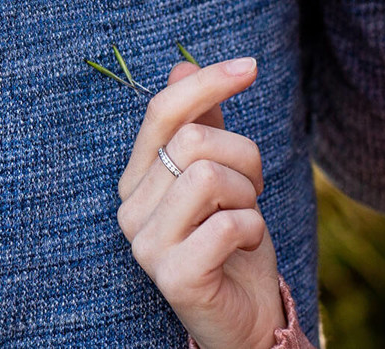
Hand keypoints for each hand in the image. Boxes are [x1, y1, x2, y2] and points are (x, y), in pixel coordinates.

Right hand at [118, 57, 284, 348]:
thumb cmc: (232, 244)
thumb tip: (181, 65)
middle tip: (252, 189)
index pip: (163, 112)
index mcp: (138, 178)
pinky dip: (253, 228)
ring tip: (245, 217)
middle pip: (194, 140)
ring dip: (247, 195)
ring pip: (209, 176)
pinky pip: (227, 224)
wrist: (246, 318)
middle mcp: (131, 209)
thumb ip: (202, 124)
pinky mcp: (173, 276)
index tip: (250, 67)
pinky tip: (247, 245)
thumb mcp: (224, 175)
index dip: (207, 82)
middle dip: (244, 156)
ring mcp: (147, 245)